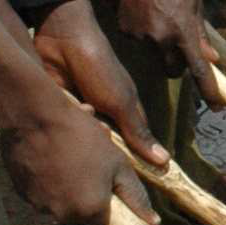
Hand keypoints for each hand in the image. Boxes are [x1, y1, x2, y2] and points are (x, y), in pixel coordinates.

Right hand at [0, 94, 154, 224]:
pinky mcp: (21, 192)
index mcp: (88, 210)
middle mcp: (62, 214)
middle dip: (86, 200)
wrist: (35, 115)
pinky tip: (51, 159)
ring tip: (70, 159)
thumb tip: (153, 221)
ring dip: (66, 189)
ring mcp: (38, 204)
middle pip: (79, 219)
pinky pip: (40, 194)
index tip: (108, 210)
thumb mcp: (118, 163)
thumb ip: (135, 195)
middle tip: (89, 171)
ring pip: (59, 205)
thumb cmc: (82, 136)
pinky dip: (47, 183)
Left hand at [32, 0, 166, 166]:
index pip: (134, 148)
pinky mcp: (61, 112)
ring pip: (83, 141)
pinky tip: (64, 112)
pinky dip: (65, 122)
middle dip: (101, 145)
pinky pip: (64, 130)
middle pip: (105, 148)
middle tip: (98, 134)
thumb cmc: (100, 69)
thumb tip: (165, 162)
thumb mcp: (121, 103)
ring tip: (82, 115)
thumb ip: (138, 133)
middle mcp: (104, 118)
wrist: (62, 42)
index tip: (131, 182)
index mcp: (124, 115)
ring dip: (82, 133)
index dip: (134, 164)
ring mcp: (82, 115)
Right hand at [111, 0, 224, 106]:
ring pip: (155, 55)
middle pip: (172, 70)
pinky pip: (138, 42)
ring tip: (157, 15)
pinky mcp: (123, 31)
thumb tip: (211, 59)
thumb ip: (200, 33)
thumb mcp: (193, 1)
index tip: (217, 106)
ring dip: (159, 44)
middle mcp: (160, 39)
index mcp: (182, 31)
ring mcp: (139, 37)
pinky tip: (142, 11)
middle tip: (178, 42)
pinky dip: (143, 33)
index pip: (198, 70)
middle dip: (177, 63)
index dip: (209, 91)